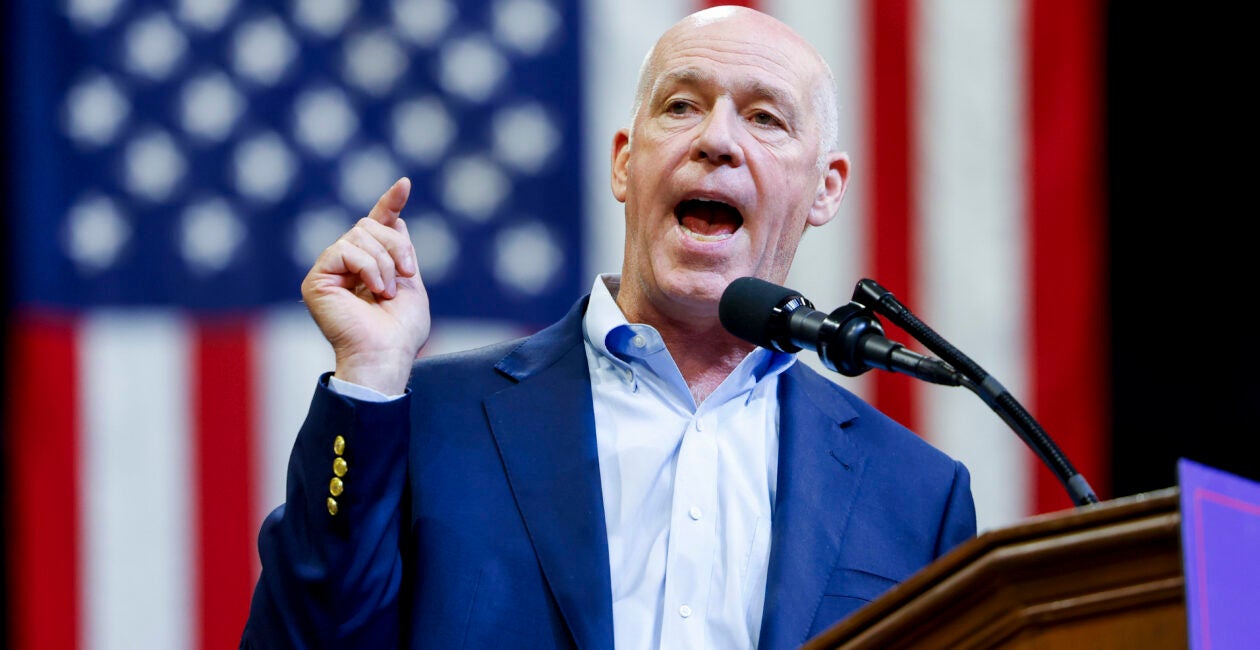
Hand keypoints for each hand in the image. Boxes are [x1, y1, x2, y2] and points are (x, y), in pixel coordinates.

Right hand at [301, 178, 430, 394]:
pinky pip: (344, 249)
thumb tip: (395, 219)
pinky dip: (367, 267)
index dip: (390, 203)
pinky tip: (373, 290)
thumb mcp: (410, 284)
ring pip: (359, 234)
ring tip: (385, 292)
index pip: (378, 226)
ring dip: (384, 262)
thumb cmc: (400, 331)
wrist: (385, 354)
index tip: (404, 184)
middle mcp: (347, 264)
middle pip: (370, 225)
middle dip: (396, 246)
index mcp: (370, 265)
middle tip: (406, 275)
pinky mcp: (316, 278)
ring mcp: (330, 270)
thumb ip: (402, 252)